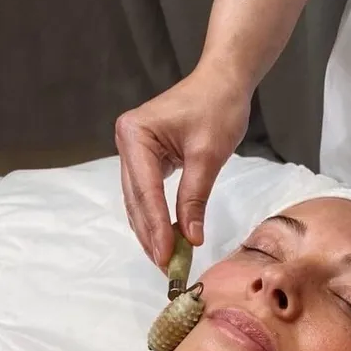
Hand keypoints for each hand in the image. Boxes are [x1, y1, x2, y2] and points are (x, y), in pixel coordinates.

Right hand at [115, 64, 250, 266]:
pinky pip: (148, 194)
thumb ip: (195, 198)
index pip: (146, 192)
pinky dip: (157, 217)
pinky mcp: (146, 158)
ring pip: (139, 202)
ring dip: (152, 231)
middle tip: (167, 268)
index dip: (156, 227)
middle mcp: (127, 142)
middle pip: (137, 200)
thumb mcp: (209, 156)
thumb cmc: (219, 109)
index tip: (167, 258)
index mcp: (135, 135)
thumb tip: (190, 238)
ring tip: (167, 261)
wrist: (224, 82)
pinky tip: (167, 239)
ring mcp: (134, 150)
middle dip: (151, 235)